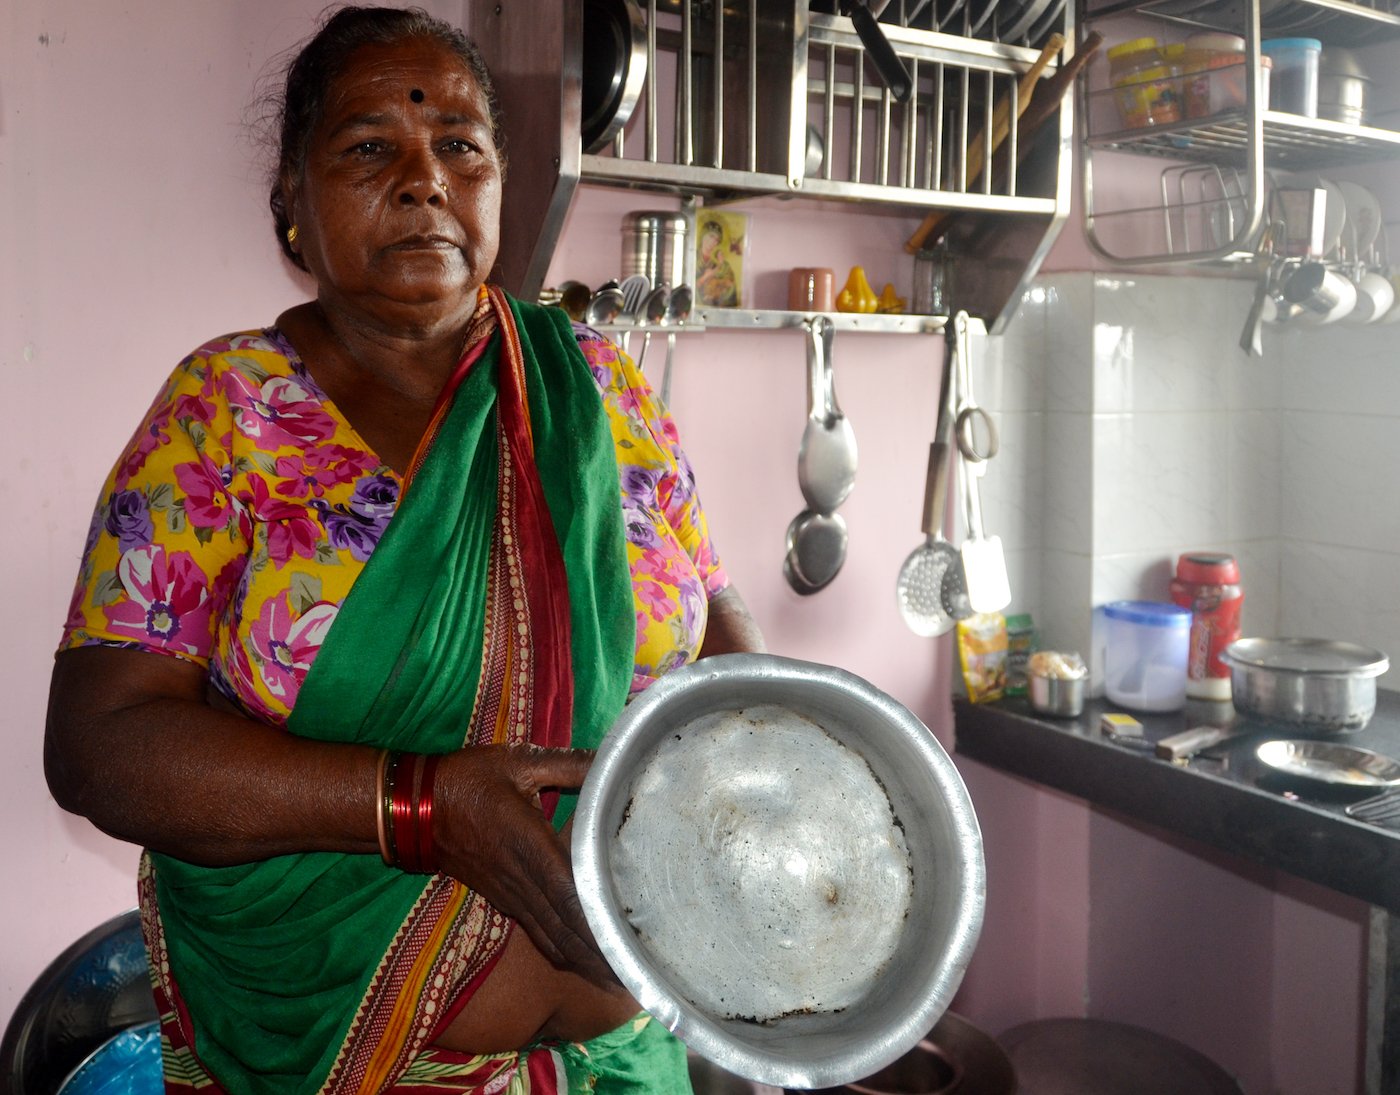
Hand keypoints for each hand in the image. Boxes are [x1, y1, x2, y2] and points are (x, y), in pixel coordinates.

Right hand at [431, 745, 615, 984]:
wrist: (414, 809)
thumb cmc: (467, 781)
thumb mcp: (517, 762)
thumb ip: (567, 765)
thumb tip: (610, 761)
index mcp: (530, 846)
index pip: (570, 893)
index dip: (598, 921)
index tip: (627, 941)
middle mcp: (522, 879)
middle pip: (566, 927)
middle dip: (600, 954)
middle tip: (634, 972)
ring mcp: (510, 894)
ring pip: (551, 937)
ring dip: (583, 961)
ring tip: (616, 978)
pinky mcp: (502, 899)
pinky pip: (537, 932)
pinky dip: (561, 950)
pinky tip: (580, 961)